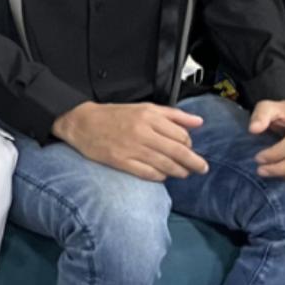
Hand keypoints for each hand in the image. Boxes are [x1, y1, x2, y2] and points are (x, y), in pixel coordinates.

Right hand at [53, 102, 209, 180]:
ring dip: (179, 171)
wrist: (82, 123)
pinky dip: (160, 177)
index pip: (181, 134)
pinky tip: (164, 176)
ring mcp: (132, 148)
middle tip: (202, 168)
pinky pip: (149, 173)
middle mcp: (143, 132)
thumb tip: (199, 122)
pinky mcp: (122, 162)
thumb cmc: (115, 115)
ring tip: (184, 173)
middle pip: (178, 151)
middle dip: (194, 162)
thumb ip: (173, 115)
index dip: (189, 144)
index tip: (189, 148)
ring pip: (166, 165)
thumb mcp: (145, 108)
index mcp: (150, 117)